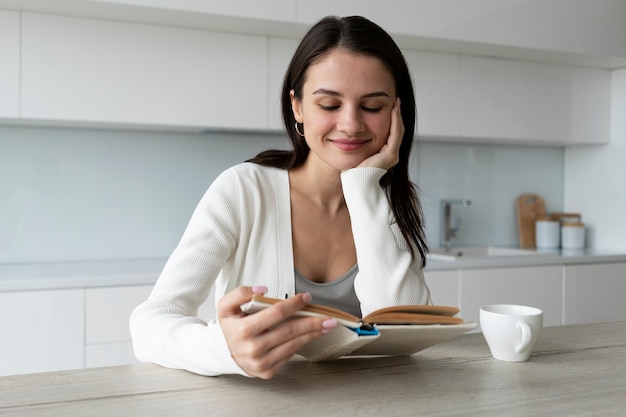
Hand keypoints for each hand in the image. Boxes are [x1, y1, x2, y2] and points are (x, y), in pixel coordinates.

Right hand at [217, 286, 336, 378]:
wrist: (220, 353)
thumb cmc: (228, 327)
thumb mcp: (225, 305)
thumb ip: (241, 293)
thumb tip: (262, 290)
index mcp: (244, 330)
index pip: (276, 313)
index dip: (294, 304)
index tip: (306, 297)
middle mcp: (253, 348)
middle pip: (290, 331)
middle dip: (312, 322)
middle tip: (328, 317)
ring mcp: (261, 362)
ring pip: (293, 345)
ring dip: (312, 334)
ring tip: (326, 326)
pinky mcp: (267, 371)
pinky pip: (289, 356)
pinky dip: (301, 344)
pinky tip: (309, 336)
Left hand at [357, 98, 403, 169]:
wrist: (355, 182)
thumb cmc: (353, 169)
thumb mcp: (359, 151)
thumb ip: (361, 142)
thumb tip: (354, 131)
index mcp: (386, 153)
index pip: (392, 132)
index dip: (393, 118)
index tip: (392, 105)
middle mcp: (392, 154)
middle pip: (398, 130)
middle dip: (397, 115)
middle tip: (396, 101)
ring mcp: (392, 154)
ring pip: (398, 130)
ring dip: (397, 116)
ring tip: (396, 103)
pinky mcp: (390, 155)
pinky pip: (394, 134)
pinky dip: (394, 122)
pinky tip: (393, 111)